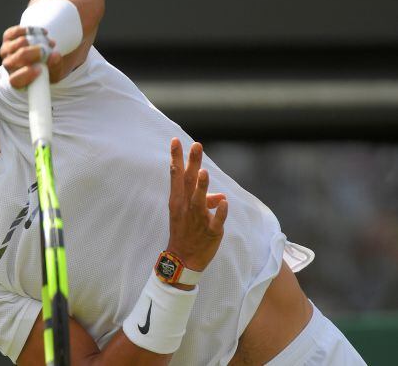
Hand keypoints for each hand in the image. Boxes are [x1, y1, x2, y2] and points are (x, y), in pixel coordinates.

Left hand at [0, 25, 63, 87]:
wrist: (40, 57)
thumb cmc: (46, 69)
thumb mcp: (54, 72)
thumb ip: (55, 66)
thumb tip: (55, 56)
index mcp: (17, 80)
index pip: (15, 80)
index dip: (26, 75)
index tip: (40, 69)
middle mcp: (8, 66)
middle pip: (16, 58)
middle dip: (34, 53)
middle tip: (47, 51)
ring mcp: (6, 51)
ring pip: (20, 42)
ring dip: (37, 41)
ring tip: (49, 44)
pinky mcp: (7, 37)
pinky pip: (17, 31)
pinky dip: (31, 30)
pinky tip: (42, 33)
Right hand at [167, 138, 227, 272]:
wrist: (183, 259)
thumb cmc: (185, 232)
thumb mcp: (188, 214)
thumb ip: (205, 201)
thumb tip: (220, 197)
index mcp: (178, 201)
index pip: (177, 175)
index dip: (176, 158)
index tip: (175, 141)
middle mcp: (186, 207)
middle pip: (188, 182)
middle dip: (191, 163)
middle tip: (196, 145)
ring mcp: (197, 220)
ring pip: (199, 201)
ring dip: (202, 187)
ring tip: (204, 172)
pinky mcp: (210, 232)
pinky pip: (216, 221)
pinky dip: (219, 213)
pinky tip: (224, 203)